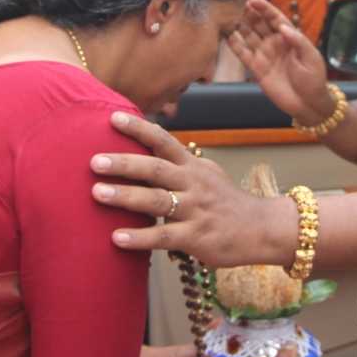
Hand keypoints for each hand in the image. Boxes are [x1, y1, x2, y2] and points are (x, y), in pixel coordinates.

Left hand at [91, 114, 287, 267]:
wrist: (262, 229)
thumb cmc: (226, 202)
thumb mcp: (206, 175)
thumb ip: (178, 165)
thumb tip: (146, 151)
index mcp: (192, 167)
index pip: (164, 141)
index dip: (139, 129)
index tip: (113, 118)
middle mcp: (193, 184)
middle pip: (155, 169)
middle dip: (123, 164)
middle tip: (94, 161)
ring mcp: (195, 211)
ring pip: (156, 201)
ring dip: (125, 196)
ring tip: (97, 193)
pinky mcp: (196, 238)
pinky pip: (164, 236)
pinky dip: (139, 237)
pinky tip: (116, 237)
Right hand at [229, 0, 334, 123]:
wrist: (308, 104)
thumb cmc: (314, 79)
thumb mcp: (311, 57)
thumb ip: (297, 40)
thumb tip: (283, 27)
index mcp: (289, 37)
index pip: (275, 18)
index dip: (264, 8)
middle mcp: (275, 43)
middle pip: (259, 24)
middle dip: (249, 14)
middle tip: (237, 4)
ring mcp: (265, 55)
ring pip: (249, 36)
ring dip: (240, 26)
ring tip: (229, 16)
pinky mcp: (256, 69)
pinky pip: (243, 54)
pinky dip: (235, 45)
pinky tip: (227, 35)